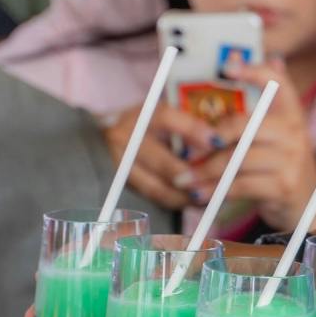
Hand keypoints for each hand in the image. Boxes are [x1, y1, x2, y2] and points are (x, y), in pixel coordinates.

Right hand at [100, 104, 221, 211]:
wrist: (95, 140)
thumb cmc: (139, 125)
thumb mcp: (158, 114)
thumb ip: (185, 122)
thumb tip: (220, 138)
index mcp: (140, 115)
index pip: (166, 117)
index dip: (193, 130)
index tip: (218, 142)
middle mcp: (125, 137)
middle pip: (162, 161)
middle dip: (194, 175)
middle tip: (220, 182)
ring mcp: (118, 163)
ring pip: (157, 186)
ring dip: (186, 195)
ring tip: (211, 197)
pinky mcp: (118, 183)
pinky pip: (150, 197)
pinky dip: (174, 202)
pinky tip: (193, 202)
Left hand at [192, 59, 315, 232]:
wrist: (310, 207)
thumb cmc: (282, 167)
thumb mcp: (278, 136)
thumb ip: (263, 108)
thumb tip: (269, 58)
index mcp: (291, 112)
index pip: (276, 81)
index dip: (251, 69)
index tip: (225, 67)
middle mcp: (294, 131)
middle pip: (242, 124)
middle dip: (208, 137)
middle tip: (184, 149)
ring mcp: (291, 158)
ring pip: (235, 158)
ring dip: (204, 171)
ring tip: (183, 178)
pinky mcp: (283, 184)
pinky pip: (239, 184)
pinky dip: (214, 191)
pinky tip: (200, 194)